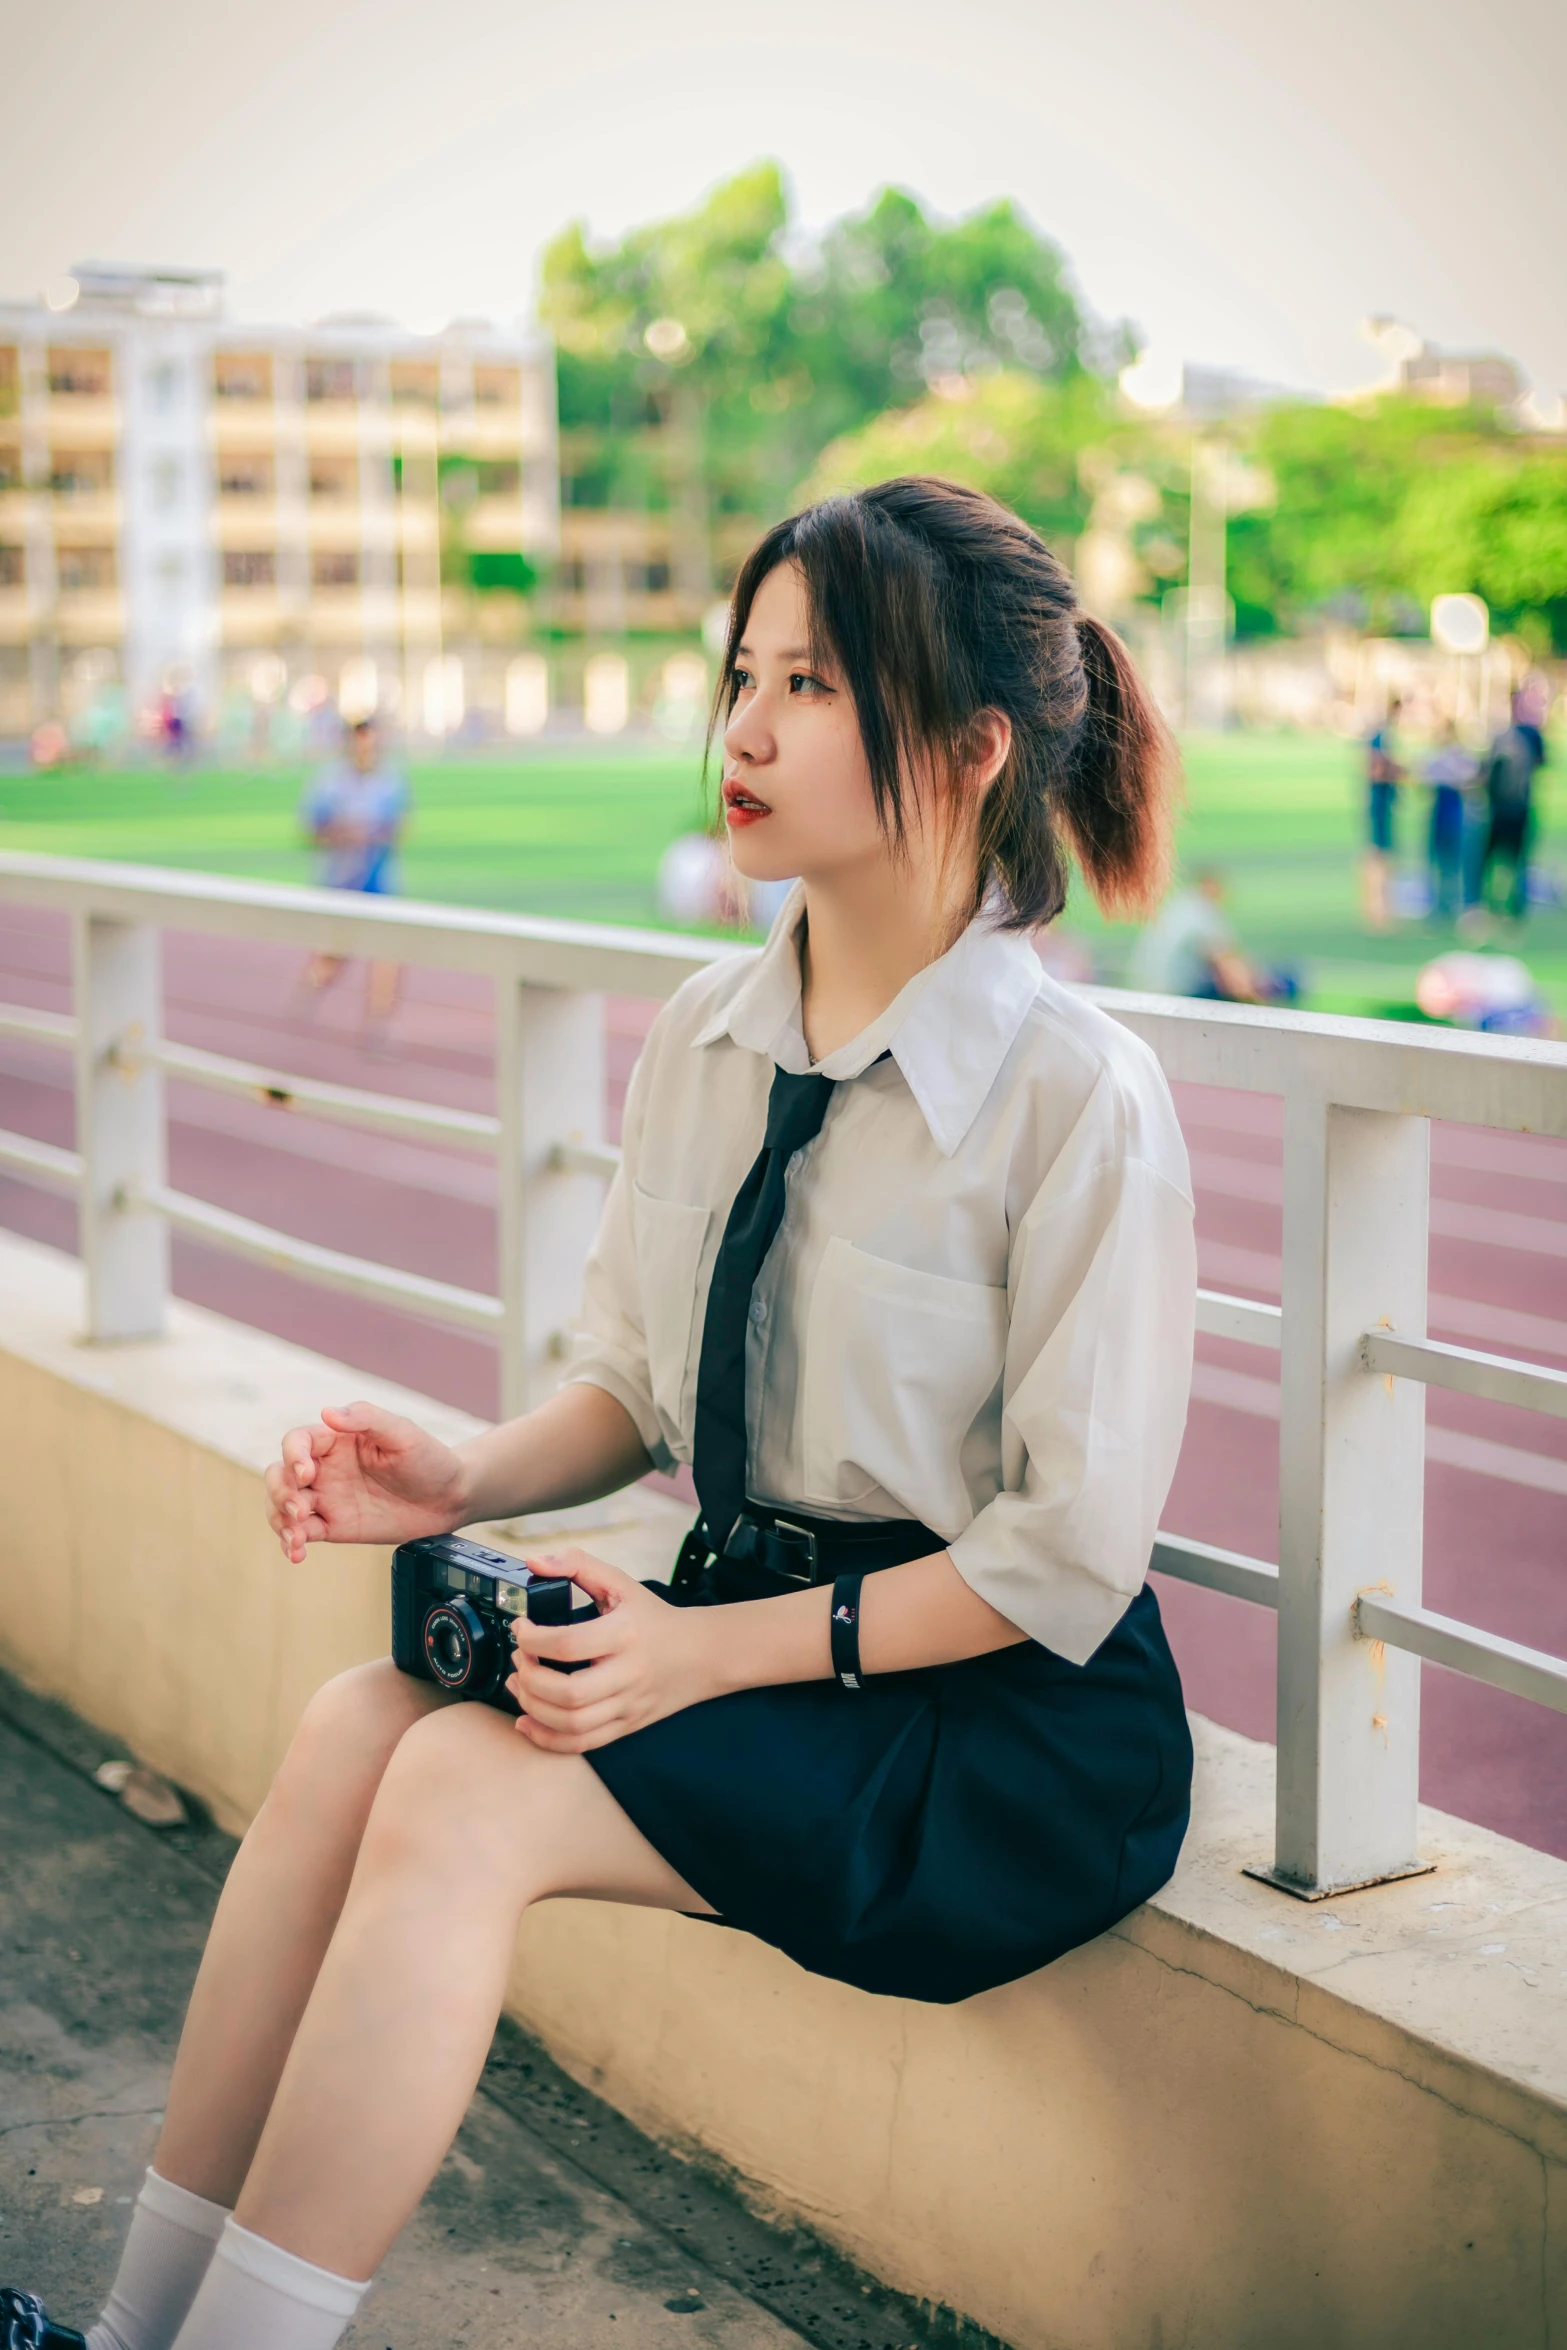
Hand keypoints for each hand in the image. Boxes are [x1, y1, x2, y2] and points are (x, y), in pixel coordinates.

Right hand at [264, 1402, 468, 1563]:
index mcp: (337, 1440)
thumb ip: (366, 1418)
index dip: (292, 1456)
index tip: (307, 1473)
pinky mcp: (334, 1526)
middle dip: (278, 1491)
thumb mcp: (403, 1433)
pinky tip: (297, 1552)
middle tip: (298, 1508)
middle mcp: (325, 1468)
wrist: (450, 1498)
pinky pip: (302, 1532)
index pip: (297, 1441)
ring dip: (279, 1520)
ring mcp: (327, 1497)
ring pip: (282, 1505)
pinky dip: (291, 1542)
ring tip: (296, 1537)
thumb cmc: (429, 1459)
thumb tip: (328, 1412)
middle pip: (279, 1474)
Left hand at [506, 1551, 721, 1753]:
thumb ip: (577, 1565)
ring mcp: (628, 1705)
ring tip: (520, 1685)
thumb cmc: (653, 1618)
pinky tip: (527, 1721)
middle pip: (568, 1692)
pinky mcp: (625, 1726)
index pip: (569, 1644)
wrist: (700, 1654)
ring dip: (534, 1707)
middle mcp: (628, 1674)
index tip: (521, 1628)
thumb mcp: (620, 1583)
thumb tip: (534, 1562)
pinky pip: (582, 1743)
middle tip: (520, 1659)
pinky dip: (548, 1739)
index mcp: (625, 1634)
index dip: (533, 1638)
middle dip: (530, 1678)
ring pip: (572, 1723)